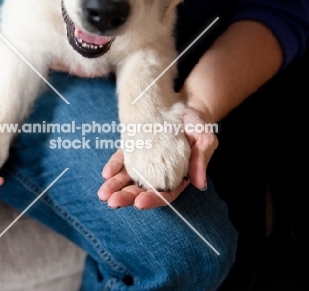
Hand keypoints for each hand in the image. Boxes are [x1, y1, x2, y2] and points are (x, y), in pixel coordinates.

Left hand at [98, 107, 217, 208]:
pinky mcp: (134, 149)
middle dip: (126, 197)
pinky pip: (122, 161)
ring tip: (103, 194)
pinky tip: (106, 173)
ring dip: (115, 187)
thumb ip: (201, 160)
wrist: (184, 107)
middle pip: (141, 190)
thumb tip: (199, 184)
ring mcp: (144, 162)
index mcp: (177, 177)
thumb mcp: (205, 139)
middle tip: (113, 201)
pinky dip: (114, 167)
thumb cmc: (197, 125)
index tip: (139, 202)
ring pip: (128, 178)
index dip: (152, 200)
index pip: (164, 194)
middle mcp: (158, 174)